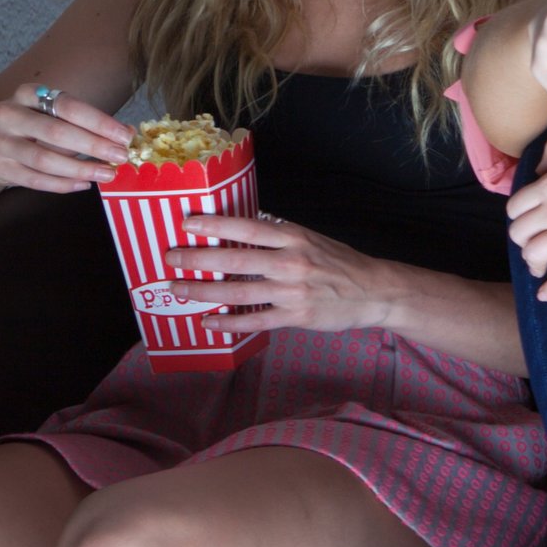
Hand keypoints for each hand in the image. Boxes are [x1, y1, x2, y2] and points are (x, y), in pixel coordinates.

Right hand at [0, 89, 133, 194]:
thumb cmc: (38, 127)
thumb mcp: (60, 117)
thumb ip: (91, 124)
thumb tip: (128, 133)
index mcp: (28, 94)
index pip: (67, 105)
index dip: (98, 122)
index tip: (124, 137)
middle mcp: (8, 114)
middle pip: (55, 131)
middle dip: (93, 146)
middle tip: (120, 157)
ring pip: (43, 159)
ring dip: (80, 169)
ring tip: (107, 174)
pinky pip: (34, 180)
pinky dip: (62, 184)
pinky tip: (84, 184)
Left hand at [157, 213, 409, 334]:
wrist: (374, 292)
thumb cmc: (340, 263)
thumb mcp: (312, 239)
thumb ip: (278, 235)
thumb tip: (241, 227)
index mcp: (294, 238)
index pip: (247, 227)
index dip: (215, 224)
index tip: (186, 223)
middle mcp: (291, 263)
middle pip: (235, 260)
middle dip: (198, 259)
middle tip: (171, 257)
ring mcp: (292, 292)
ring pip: (238, 293)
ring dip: (203, 292)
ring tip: (178, 289)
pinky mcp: (295, 317)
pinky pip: (255, 321)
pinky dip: (228, 323)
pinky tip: (208, 321)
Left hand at [505, 120, 546, 301]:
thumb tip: (540, 171)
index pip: (515, 208)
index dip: (519, 213)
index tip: (529, 216)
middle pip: (520, 234)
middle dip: (523, 237)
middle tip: (534, 238)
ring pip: (536, 256)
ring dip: (533, 262)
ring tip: (539, 265)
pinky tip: (544, 295)